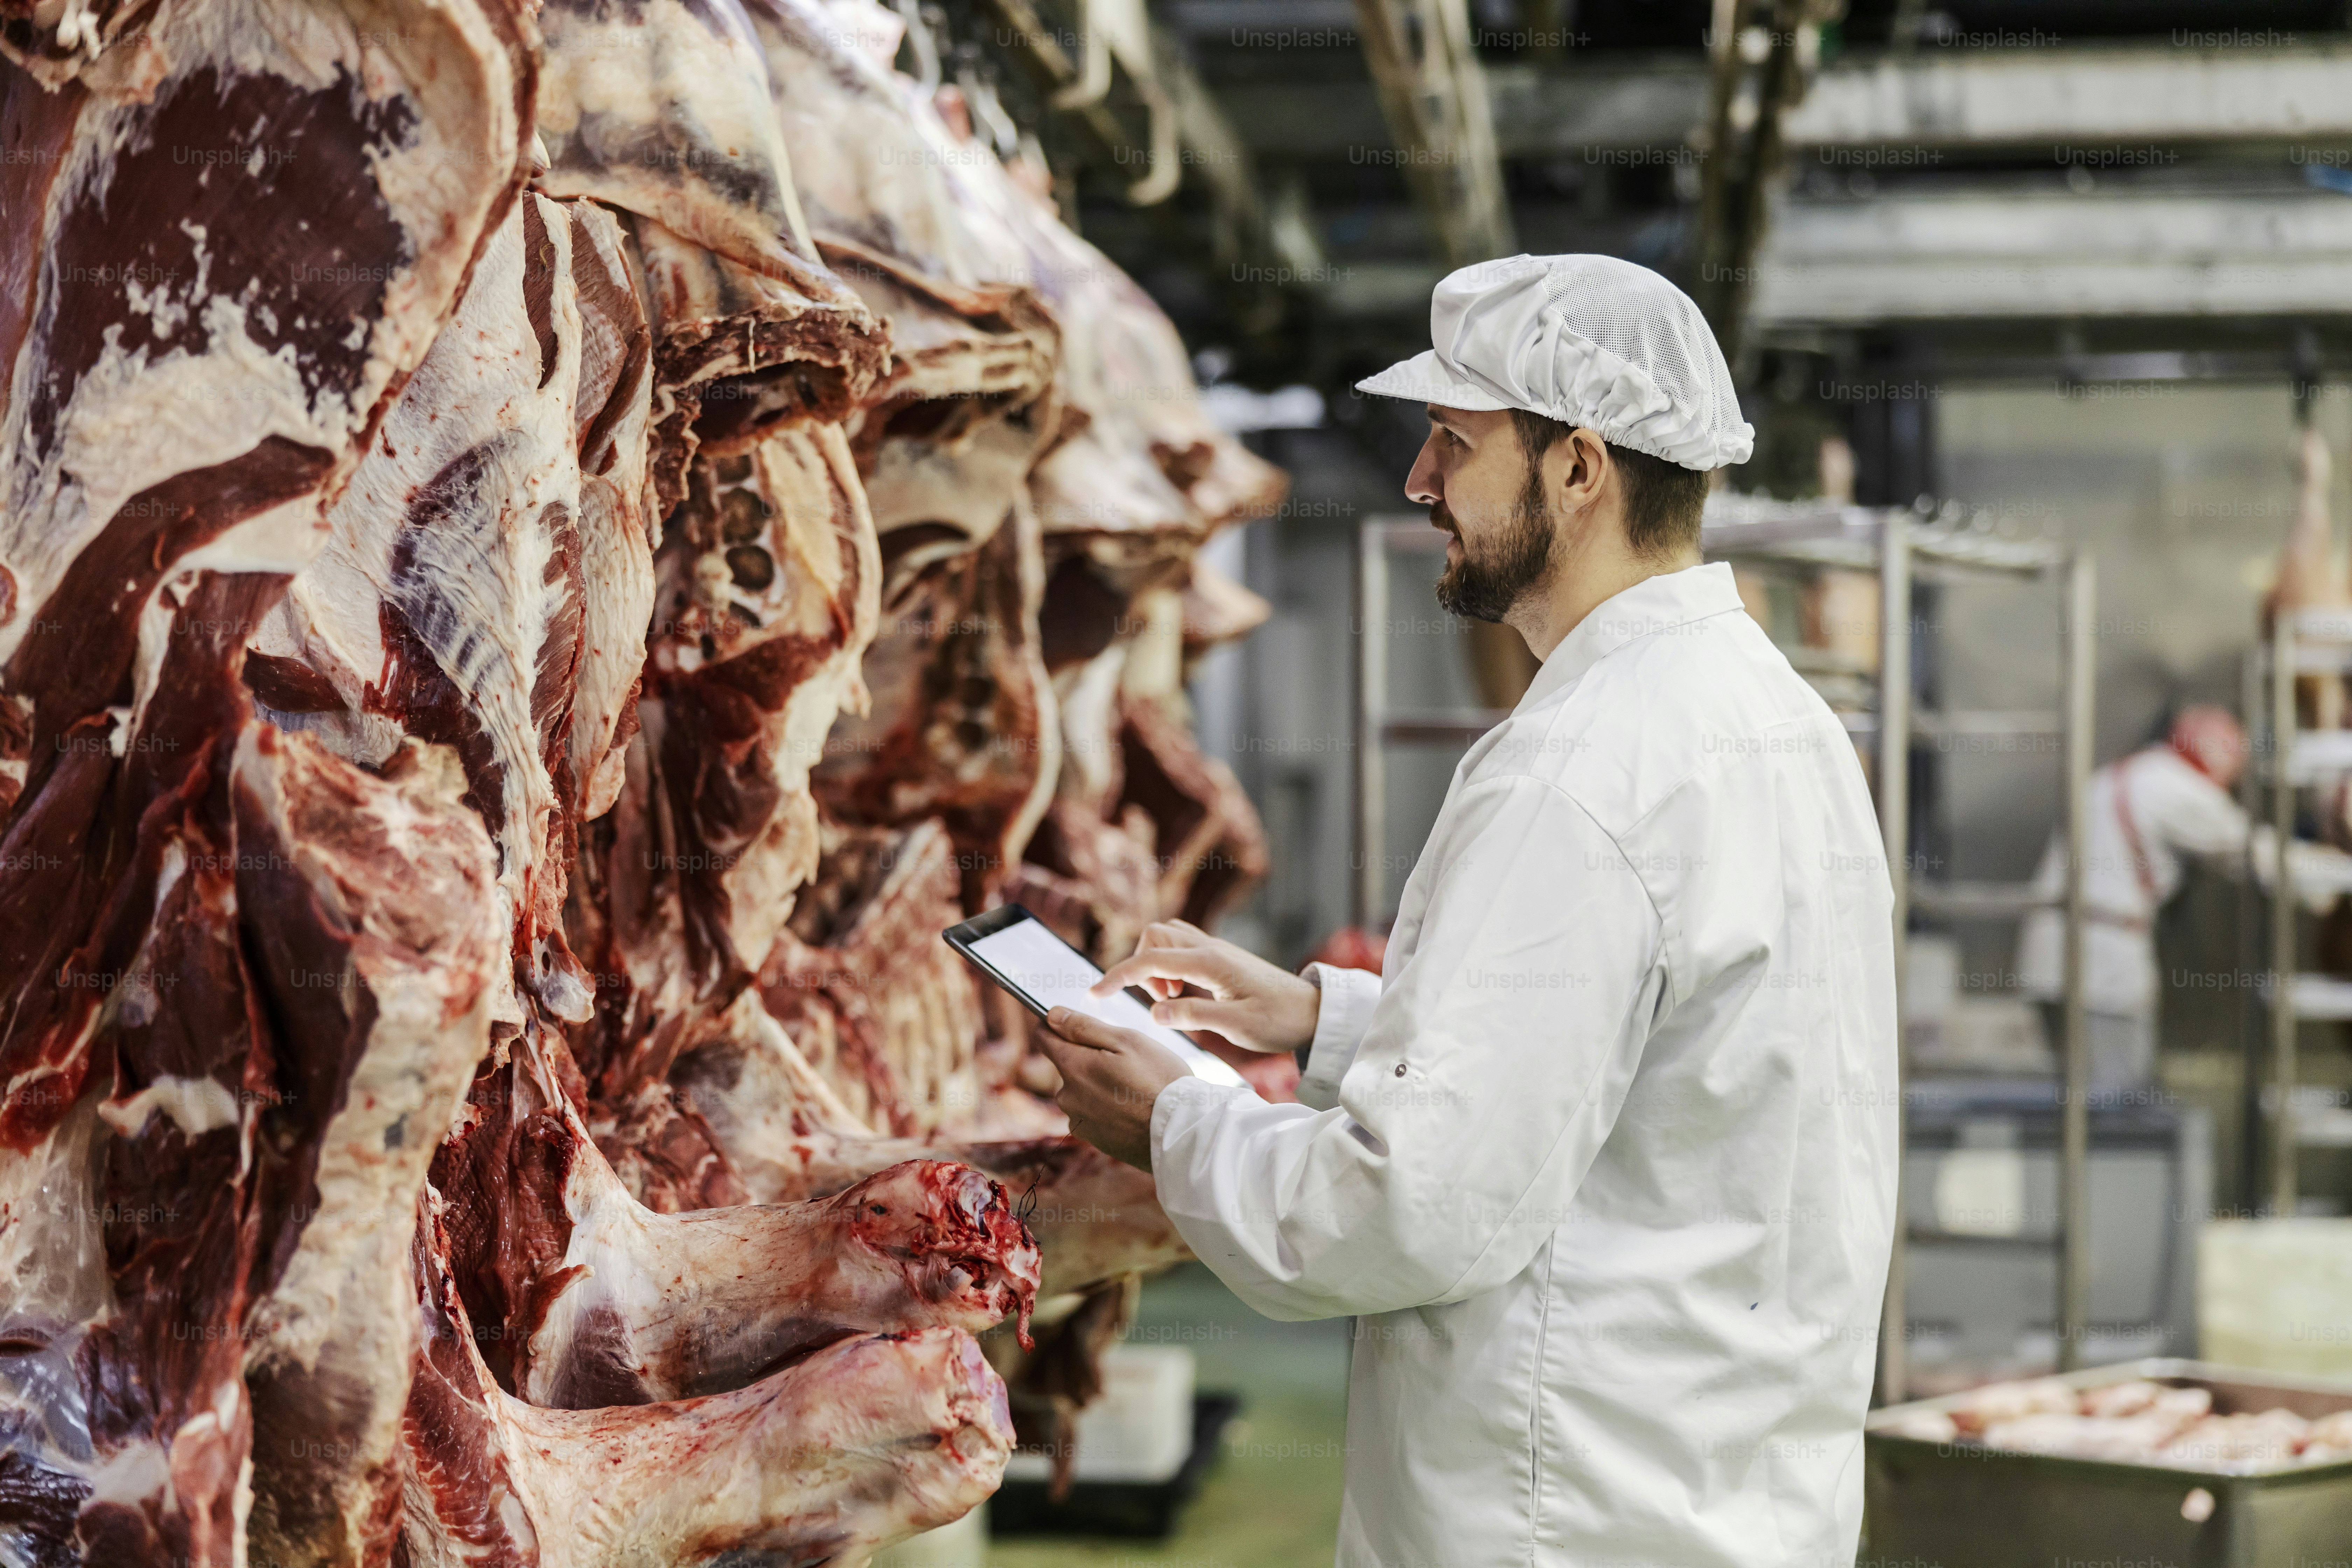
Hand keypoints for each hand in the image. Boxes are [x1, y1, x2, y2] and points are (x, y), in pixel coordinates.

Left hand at [1036, 1007, 1191, 1171]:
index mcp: (1073, 1067)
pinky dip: (1108, 1107)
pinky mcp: (1094, 1139)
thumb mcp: (1127, 1041)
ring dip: (1099, 1084)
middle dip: (1088, 1057)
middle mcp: (1067, 1096)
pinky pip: (1093, 1113)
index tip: (1072, 1021)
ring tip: (1135, 1087)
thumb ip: (1084, 1027)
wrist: (1182, 1133)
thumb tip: (1052, 1015)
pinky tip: (1134, 1108)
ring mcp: (1079, 1121)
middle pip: (1068, 1065)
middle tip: (1126, 1060)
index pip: (1045, 1037)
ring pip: (1082, 1090)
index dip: (1055, 1024)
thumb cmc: (1160, 1081)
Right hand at [1090, 920, 1320, 1054]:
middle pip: (1154, 937)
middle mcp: (1209, 948)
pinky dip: (1171, 967)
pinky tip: (1186, 994)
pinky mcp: (1220, 958)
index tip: (1094, 994)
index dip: (1117, 975)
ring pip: (1167, 939)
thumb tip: (1155, 1011)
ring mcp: (1215, 950)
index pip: (1149, 961)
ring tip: (1173, 1000)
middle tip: (1161, 1002)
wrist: (1312, 1011)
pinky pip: (1182, 949)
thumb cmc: (1279, 1020)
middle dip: (1140, 967)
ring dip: (1156, 966)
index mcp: (1209, 963)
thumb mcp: (1238, 1026)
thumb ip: (1195, 1016)